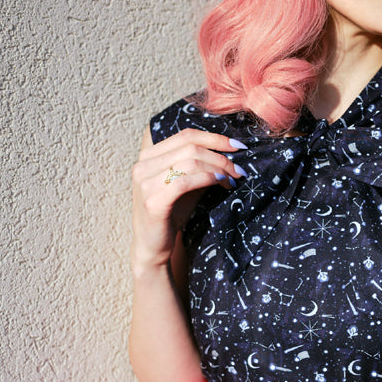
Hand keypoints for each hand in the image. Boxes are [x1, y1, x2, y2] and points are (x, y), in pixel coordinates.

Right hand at [131, 127, 244, 272]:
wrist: (153, 246)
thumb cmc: (172, 214)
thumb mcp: (187, 184)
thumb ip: (200, 166)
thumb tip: (230, 152)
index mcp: (149, 156)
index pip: (186, 135)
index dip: (215, 138)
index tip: (238, 146)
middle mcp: (142, 165)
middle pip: (190, 147)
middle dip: (220, 156)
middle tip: (239, 169)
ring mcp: (145, 182)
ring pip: (190, 162)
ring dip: (218, 168)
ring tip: (233, 179)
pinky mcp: (152, 201)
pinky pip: (185, 182)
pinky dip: (207, 179)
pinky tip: (221, 183)